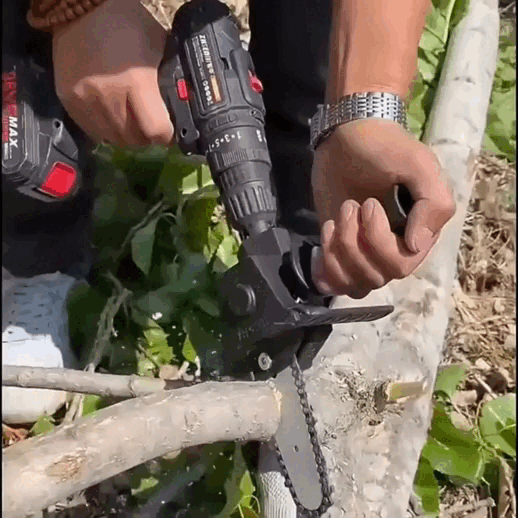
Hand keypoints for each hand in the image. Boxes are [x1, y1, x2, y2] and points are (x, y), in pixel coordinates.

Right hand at [52, 0, 173, 147]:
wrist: (79, 7)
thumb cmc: (125, 23)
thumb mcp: (157, 48)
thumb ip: (167, 79)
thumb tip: (180, 105)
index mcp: (136, 82)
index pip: (156, 130)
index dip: (166, 136)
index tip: (168, 133)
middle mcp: (109, 97)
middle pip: (134, 140)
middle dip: (146, 137)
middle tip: (150, 127)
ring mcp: (86, 101)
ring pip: (113, 139)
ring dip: (126, 136)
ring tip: (131, 124)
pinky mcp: (69, 101)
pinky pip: (92, 131)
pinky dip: (106, 130)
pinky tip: (112, 117)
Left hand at [311, 119, 454, 297]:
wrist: (347, 135)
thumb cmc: (385, 147)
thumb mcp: (418, 165)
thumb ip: (433, 204)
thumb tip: (416, 246)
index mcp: (418, 234)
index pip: (401, 266)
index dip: (378, 242)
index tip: (368, 204)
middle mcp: (392, 250)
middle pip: (375, 277)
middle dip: (354, 243)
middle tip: (349, 206)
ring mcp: (363, 252)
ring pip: (354, 283)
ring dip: (338, 253)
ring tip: (335, 219)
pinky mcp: (338, 249)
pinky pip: (335, 282)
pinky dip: (325, 273)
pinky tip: (322, 248)